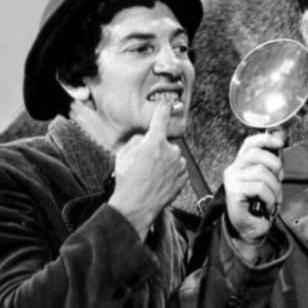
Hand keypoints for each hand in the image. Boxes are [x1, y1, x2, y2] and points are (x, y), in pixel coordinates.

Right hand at [109, 101, 188, 237]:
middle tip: (144, 164)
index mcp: (154, 142)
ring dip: (164, 162)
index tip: (168, 102)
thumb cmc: (127, 181)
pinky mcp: (183, 177)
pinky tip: (158, 182)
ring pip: (172, 157)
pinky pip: (177, 169)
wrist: (136, 206)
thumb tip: (144, 137)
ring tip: (150, 176)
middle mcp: (170, 151)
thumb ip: (136, 140)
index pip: (161, 118)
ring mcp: (179, 165)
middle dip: (156, 150)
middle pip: (164, 143)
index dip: (164, 108)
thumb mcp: (123, 155)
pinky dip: (170, 173)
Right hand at [224, 131, 284, 247]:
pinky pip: (260, 188)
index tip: (280, 142)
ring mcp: (232, 180)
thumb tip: (280, 141)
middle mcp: (233, 169)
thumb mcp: (269, 181)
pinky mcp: (234, 192)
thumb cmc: (260, 205)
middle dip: (275, 166)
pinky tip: (267, 206)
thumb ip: (272, 164)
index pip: (250, 143)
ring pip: (262, 173)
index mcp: (241, 164)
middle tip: (278, 181)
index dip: (266, 139)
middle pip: (257, 154)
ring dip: (274, 188)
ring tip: (273, 199)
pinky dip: (270, 198)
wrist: (250, 229)